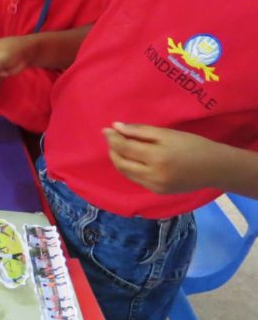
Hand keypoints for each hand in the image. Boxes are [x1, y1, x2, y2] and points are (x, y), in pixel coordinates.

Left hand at [103, 122, 221, 193]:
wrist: (214, 168)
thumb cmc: (192, 145)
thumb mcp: (167, 134)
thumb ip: (140, 131)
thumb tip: (115, 127)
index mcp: (156, 158)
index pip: (125, 148)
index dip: (112, 138)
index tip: (105, 129)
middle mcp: (152, 175)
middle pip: (121, 163)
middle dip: (112, 150)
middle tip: (111, 138)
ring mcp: (154, 186)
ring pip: (126, 173)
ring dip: (118, 160)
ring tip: (118, 147)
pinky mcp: (157, 192)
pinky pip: (136, 179)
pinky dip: (129, 168)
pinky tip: (132, 159)